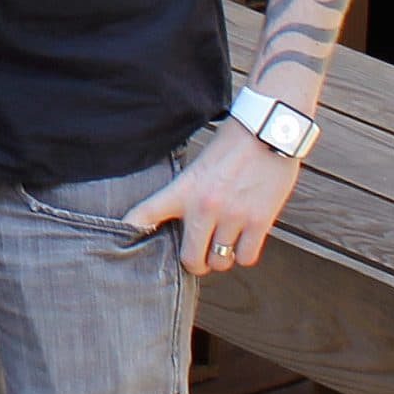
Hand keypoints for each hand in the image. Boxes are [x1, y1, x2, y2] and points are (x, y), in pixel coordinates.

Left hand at [124, 123, 299, 274]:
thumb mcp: (201, 165)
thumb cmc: (234, 143)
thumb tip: (186, 219)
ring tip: (224, 244)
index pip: (147, 213)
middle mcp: (204, 207)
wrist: (269, 131)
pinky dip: (245, 253)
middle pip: (191, 259)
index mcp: (184, 188)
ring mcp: (232, 217)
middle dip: (195, 261)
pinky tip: (244, 240)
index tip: (125, 236)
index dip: (131, 228)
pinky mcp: (259, 222)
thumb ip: (190, 191)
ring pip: (220, 261)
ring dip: (222, 257)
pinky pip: (247, 257)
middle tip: (199, 255)